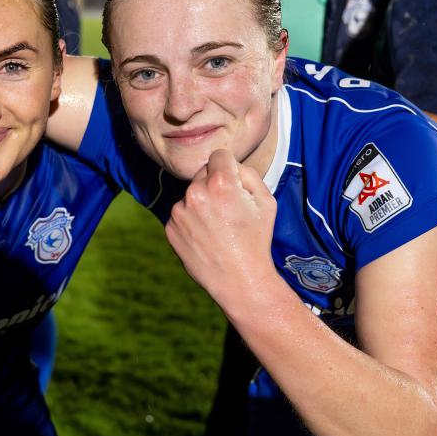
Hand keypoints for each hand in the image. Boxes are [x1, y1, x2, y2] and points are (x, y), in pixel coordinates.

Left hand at [165, 149, 277, 306]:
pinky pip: (181, 214)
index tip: (233, 182)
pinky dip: (191, 221)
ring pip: (191, 195)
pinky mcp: (170, 228)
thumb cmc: (256, 239)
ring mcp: (179, 212)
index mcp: (220, 183)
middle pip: (203, 174)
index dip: (229, 167)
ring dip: (201, 204)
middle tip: (229, 211)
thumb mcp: (266, 200)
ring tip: (218, 227)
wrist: (239, 279)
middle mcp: (195, 193)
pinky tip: (206, 237)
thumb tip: (229, 164)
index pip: (219, 155)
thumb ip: (247, 173)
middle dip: (214, 185)